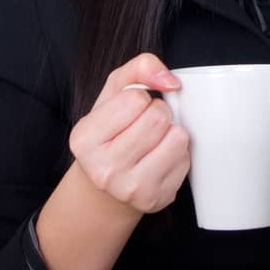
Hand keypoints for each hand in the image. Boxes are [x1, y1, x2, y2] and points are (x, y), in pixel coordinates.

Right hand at [68, 52, 190, 214]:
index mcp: (84, 139)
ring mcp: (130, 188)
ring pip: (177, 138)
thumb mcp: (113, 94)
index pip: (134, 99)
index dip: (140, 98)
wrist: (106, 188)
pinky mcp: (156, 199)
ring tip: (155, 140)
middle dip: (159, 112)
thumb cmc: (111, 133)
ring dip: (172, 132)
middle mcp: (104, 169)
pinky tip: (160, 158)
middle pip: (158, 118)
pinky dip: (178, 153)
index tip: (131, 110)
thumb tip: (170, 80)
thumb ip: (139, 69)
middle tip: (147, 124)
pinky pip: (185, 159)